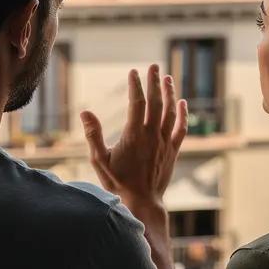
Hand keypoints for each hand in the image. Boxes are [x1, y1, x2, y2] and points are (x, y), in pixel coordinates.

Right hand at [80, 65, 187, 207]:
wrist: (141, 202)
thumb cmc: (118, 183)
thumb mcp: (99, 160)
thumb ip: (93, 135)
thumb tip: (85, 112)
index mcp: (133, 135)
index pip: (136, 103)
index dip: (135, 86)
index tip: (133, 72)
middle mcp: (152, 135)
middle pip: (155, 102)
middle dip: (154, 82)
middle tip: (153, 66)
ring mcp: (165, 143)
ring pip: (170, 112)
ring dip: (169, 93)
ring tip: (167, 78)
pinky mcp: (173, 151)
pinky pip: (181, 129)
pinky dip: (183, 114)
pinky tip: (182, 103)